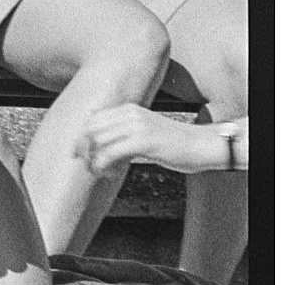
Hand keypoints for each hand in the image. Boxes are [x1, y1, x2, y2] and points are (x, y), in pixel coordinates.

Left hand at [78, 104, 226, 176]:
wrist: (202, 145)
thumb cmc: (174, 143)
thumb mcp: (145, 131)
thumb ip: (124, 134)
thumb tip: (99, 148)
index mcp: (129, 109)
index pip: (93, 119)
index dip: (82, 138)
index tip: (82, 155)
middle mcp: (130, 113)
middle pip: (91, 130)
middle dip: (85, 151)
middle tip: (91, 167)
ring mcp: (136, 126)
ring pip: (97, 142)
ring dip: (95, 161)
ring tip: (103, 173)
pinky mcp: (143, 141)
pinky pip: (109, 153)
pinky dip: (104, 167)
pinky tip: (112, 175)